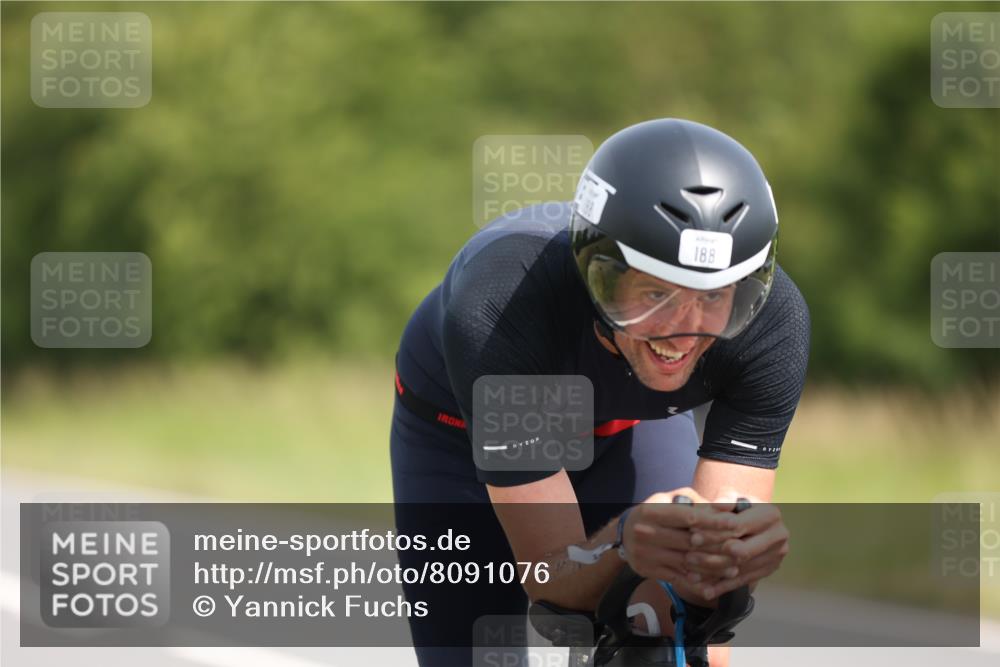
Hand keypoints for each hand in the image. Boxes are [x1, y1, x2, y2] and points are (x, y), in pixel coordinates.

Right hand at [621, 488, 737, 583]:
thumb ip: (698, 502)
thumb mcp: (670, 499)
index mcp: (651, 511)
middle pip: (689, 542)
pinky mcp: (648, 570)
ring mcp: (646, 554)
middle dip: (717, 547)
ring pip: (686, 563)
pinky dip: (697, 583)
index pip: (688, 517)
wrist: (623, 535)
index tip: (734, 524)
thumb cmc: (656, 513)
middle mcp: (645, 533)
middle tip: (740, 550)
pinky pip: (677, 578)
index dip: (713, 522)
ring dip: (712, 568)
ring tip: (733, 568)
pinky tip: (714, 584)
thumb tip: (728, 505)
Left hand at [693, 490, 789, 599]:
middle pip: (742, 550)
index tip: (692, 536)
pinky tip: (705, 591)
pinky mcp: (770, 569)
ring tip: (692, 576)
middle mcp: (778, 535)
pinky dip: (723, 587)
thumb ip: (724, 500)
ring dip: (715, 574)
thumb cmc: (736, 507)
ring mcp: (776, 555)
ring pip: (741, 568)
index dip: (714, 531)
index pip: (738, 526)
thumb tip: (717, 505)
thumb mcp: (731, 499)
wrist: (753, 524)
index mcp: (770, 513)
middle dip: (712, 555)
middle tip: (689, 558)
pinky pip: (744, 581)